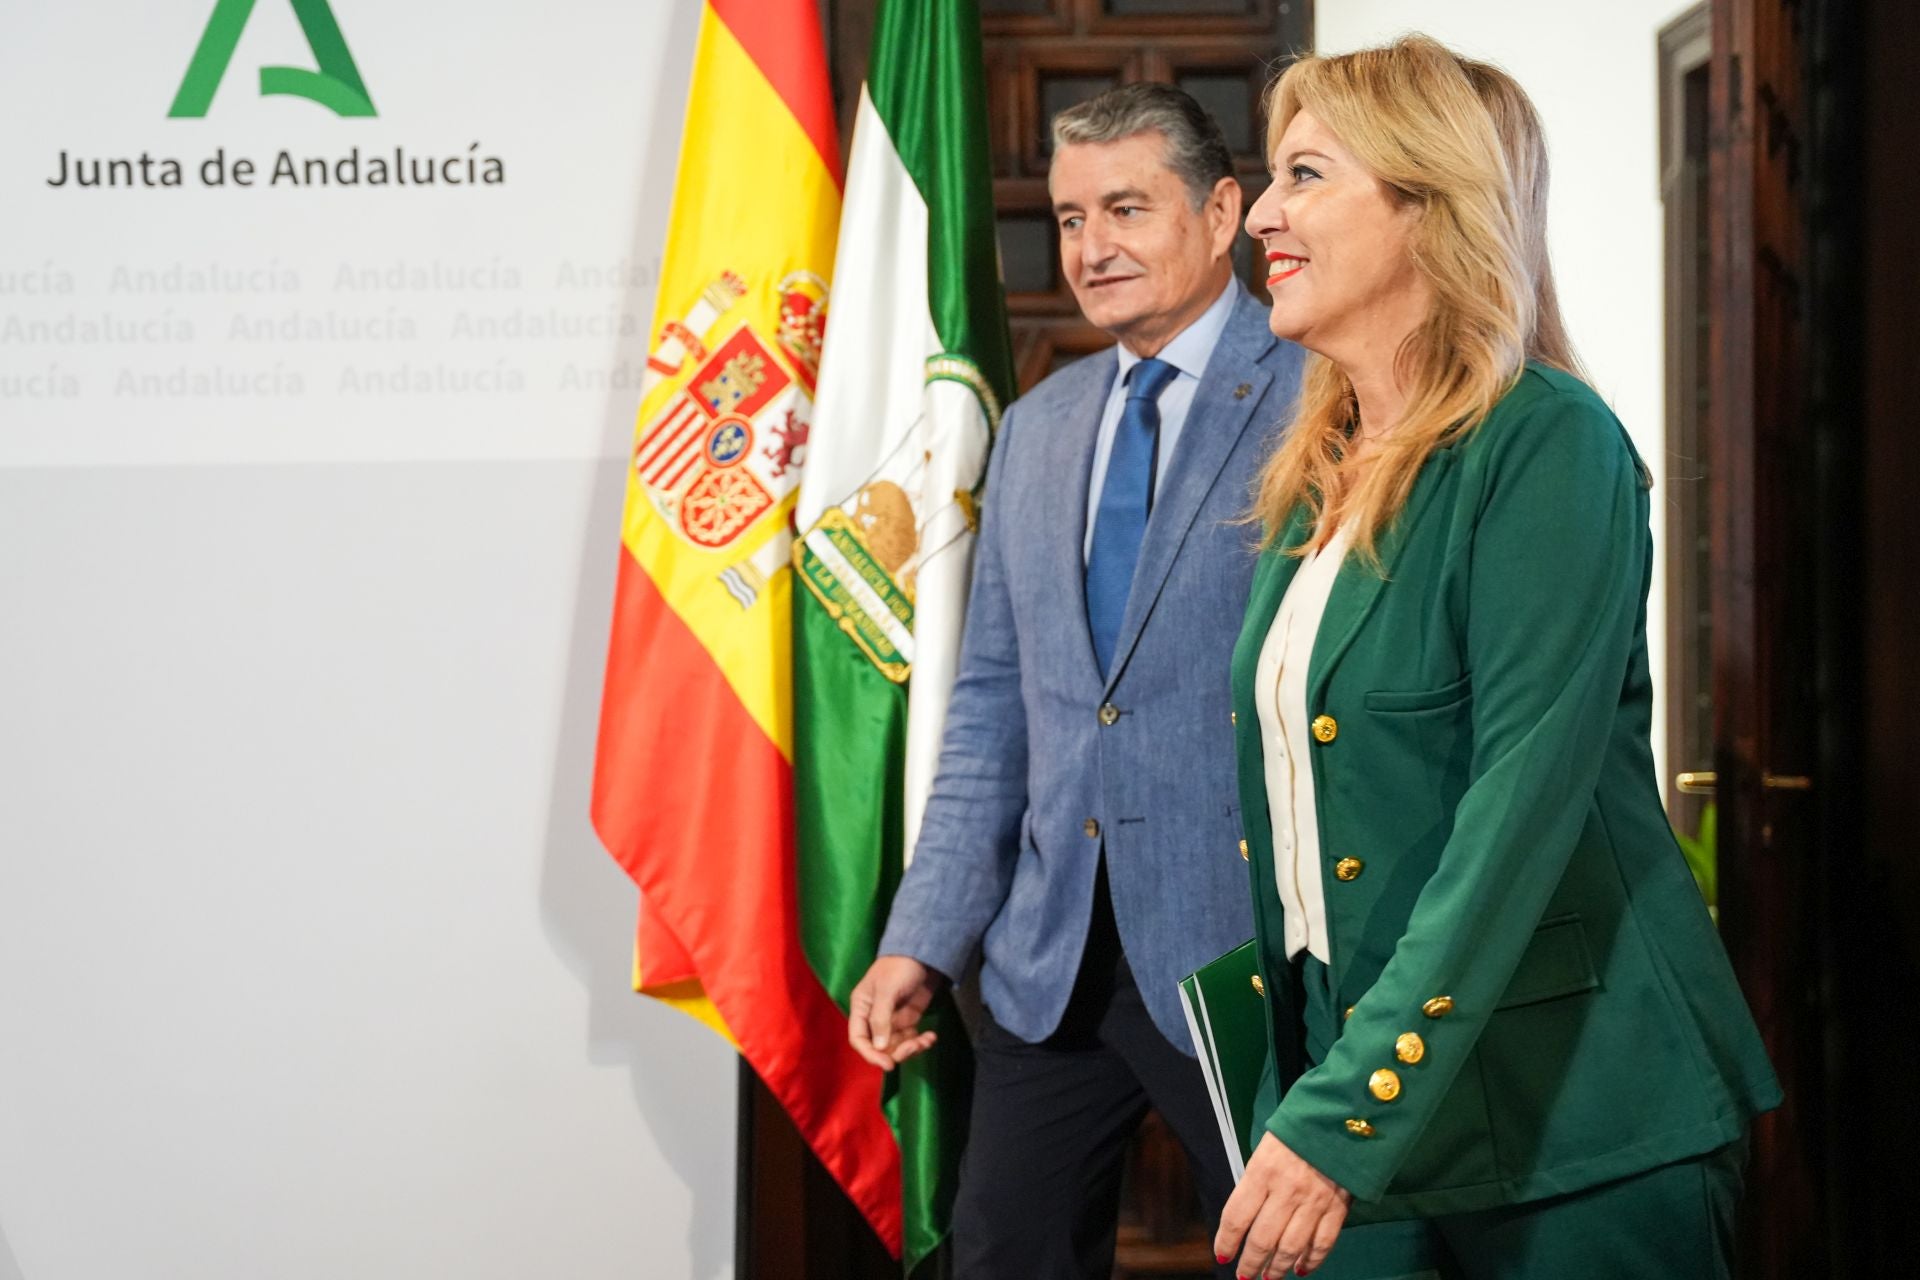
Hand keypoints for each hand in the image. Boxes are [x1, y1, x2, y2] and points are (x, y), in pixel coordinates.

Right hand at [847, 955, 945, 1070]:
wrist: (923, 954)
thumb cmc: (899, 967)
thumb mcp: (887, 990)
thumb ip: (881, 1018)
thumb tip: (879, 1047)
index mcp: (861, 1008)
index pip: (858, 1039)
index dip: (870, 1054)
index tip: (888, 1064)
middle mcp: (874, 1018)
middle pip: (879, 1047)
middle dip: (896, 1052)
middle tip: (914, 1046)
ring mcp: (892, 1021)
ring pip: (896, 1047)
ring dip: (912, 1048)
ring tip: (927, 1039)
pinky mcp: (908, 1021)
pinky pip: (911, 1040)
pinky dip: (922, 1042)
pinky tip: (931, 1036)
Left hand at [1213, 1132, 1350, 1277]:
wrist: (1340, 1118)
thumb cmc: (1297, 1133)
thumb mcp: (1265, 1151)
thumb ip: (1256, 1183)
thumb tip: (1246, 1219)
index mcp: (1262, 1172)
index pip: (1237, 1216)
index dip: (1227, 1241)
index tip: (1223, 1254)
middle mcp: (1286, 1190)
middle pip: (1263, 1239)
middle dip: (1251, 1263)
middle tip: (1245, 1276)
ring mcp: (1313, 1201)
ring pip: (1291, 1247)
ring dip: (1277, 1268)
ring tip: (1268, 1278)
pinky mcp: (1337, 1207)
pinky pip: (1322, 1243)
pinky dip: (1312, 1260)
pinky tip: (1301, 1268)